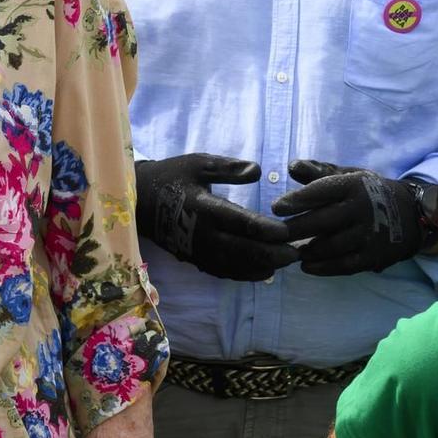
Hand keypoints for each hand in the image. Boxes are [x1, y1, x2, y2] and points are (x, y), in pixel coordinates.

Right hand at [132, 154, 298, 280]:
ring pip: (237, 265)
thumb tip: (257, 170)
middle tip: (297, 252)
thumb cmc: (172, 177)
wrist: (140, 203)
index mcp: (204, 208)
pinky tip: (266, 271)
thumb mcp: (198, 163)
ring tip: (288, 261)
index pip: (242, 223)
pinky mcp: (196, 259)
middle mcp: (202, 234)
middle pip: (244, 250)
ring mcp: (199, 251)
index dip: (268, 230)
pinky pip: (225, 272)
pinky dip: (247, 274)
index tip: (288, 231)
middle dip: (273, 253)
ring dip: (264, 265)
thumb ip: (228, 168)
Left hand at [272, 159, 424, 274]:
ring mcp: (369, 235)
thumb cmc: (367, 193)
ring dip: (306, 250)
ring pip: (330, 246)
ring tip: (288, 250)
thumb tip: (291, 166)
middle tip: (274, 234)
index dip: (297, 200)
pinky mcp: (373, 256)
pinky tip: (306, 266)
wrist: (410, 214)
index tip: (275, 208)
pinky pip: (344, 265)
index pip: (322, 191)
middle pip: (322, 221)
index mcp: (354, 185)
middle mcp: (362, 210)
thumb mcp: (347, 176)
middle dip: (294, 229)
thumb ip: (317, 172)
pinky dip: (323, 268)